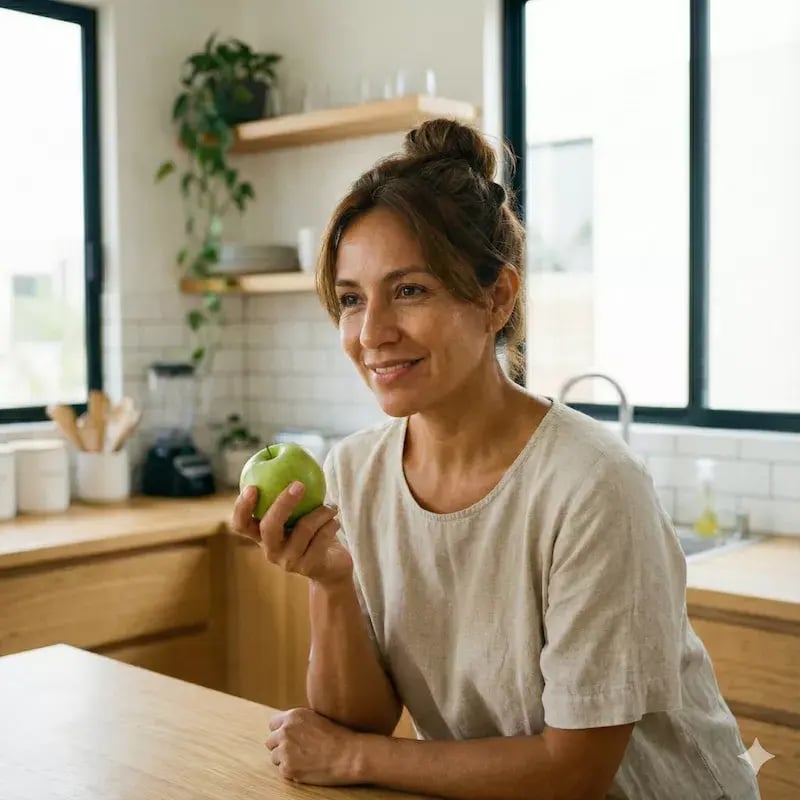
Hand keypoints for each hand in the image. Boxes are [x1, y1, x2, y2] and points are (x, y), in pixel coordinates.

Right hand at [230, 484, 352, 586]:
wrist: (332, 566)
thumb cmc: (313, 532)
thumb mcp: (300, 513)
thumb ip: (292, 494)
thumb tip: (292, 456)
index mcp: (262, 536)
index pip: (241, 525)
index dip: (242, 508)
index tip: (252, 487)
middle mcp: (271, 551)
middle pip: (269, 527)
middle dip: (283, 504)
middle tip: (299, 484)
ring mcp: (289, 561)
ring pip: (303, 529)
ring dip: (321, 512)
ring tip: (331, 506)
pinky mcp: (309, 567)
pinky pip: (321, 538)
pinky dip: (331, 524)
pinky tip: (335, 521)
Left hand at [266, 708, 362, 785]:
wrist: (348, 755)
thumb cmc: (338, 736)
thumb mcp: (316, 718)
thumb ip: (299, 722)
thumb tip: (287, 728)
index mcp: (294, 716)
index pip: (273, 724)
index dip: (280, 732)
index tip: (288, 738)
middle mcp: (286, 731)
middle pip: (270, 741)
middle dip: (280, 747)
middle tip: (295, 752)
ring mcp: (285, 750)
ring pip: (275, 757)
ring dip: (285, 760)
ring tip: (304, 760)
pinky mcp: (288, 768)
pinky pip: (282, 771)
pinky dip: (292, 771)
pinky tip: (306, 767)